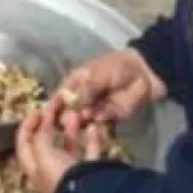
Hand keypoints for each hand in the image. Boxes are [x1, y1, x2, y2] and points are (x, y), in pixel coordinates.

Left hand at [16, 106, 108, 192]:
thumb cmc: (59, 176)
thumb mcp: (43, 153)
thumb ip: (42, 134)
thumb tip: (44, 119)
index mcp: (34, 169)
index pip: (24, 144)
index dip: (28, 125)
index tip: (37, 110)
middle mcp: (50, 171)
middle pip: (47, 142)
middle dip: (50, 123)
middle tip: (57, 106)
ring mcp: (71, 172)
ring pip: (69, 146)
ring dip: (70, 128)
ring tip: (74, 112)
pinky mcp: (91, 172)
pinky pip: (90, 152)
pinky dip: (91, 139)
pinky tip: (93, 126)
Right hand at [48, 48, 165, 144]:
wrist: (145, 73)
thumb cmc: (117, 67)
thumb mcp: (98, 74)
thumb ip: (87, 89)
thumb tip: (74, 105)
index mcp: (74, 85)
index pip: (58, 99)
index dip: (52, 109)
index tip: (48, 118)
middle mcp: (81, 100)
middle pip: (68, 115)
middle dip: (69, 118)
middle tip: (75, 116)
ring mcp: (94, 111)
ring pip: (83, 123)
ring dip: (85, 122)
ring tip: (90, 116)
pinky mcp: (109, 119)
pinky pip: (100, 126)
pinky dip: (101, 123)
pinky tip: (103, 118)